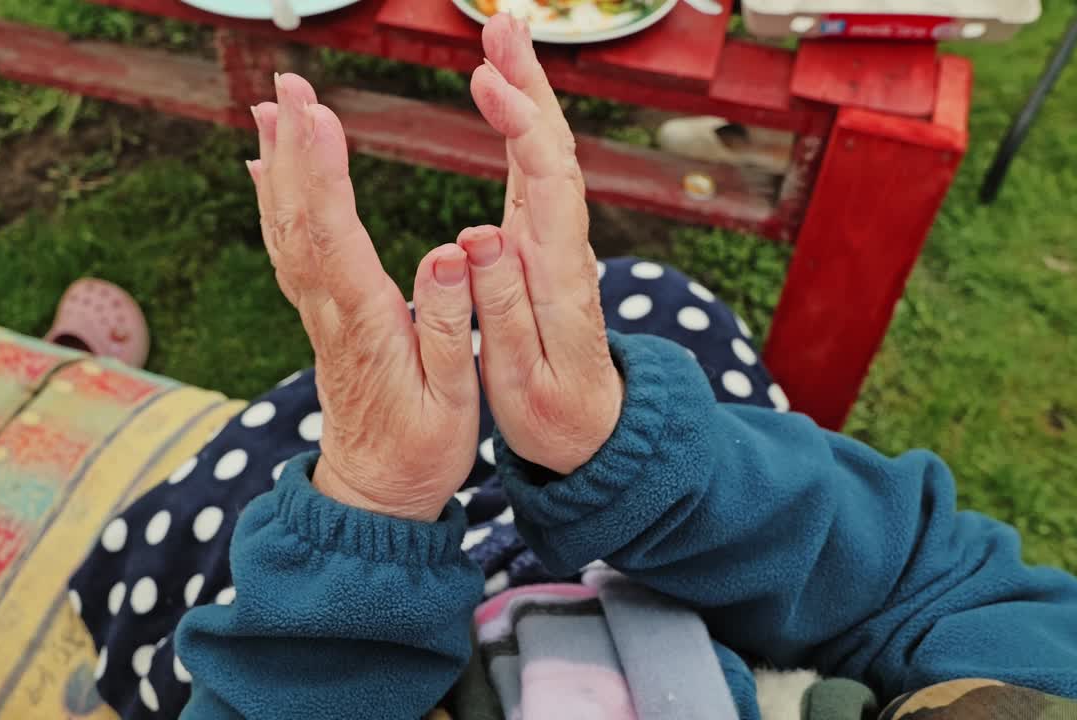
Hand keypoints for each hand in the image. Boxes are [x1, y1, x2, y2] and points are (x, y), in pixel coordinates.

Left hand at [249, 74, 479, 520]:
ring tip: (270, 110)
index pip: (334, 234)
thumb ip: (451, 324)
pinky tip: (270, 173)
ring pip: (286, 228)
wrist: (374, 493)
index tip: (317, 113)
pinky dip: (278, 202)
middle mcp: (330, 310)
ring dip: (279, 165)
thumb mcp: (453, 398)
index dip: (323, 171)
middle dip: (293, 146)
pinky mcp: (320, 316)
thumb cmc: (421, 450)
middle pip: (299, 218)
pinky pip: (288, 247)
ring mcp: (318, 312)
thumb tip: (450, 253)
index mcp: (366, 323)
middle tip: (287, 85)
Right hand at [459, 15, 622, 474]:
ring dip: (527, 91)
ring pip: (547, 152)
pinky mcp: (542, 245)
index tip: (490, 82)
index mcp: (558, 273)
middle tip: (501, 26)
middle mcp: (564, 245)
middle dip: (529, 83)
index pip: (548, 180)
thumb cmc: (555, 415)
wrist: (595, 434)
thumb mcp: (525, 378)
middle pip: (555, 148)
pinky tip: (503, 97)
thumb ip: (506, 309)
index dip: (523, 125)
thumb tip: (481, 235)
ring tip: (501, 38)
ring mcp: (556, 241)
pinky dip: (520, 125)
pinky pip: (534, 171)